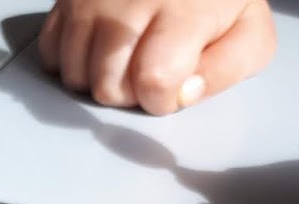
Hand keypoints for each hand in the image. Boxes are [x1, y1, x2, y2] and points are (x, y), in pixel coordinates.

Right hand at [38, 0, 276, 114]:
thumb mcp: (247, 29)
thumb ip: (225, 69)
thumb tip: (183, 94)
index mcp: (184, 8)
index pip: (154, 82)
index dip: (160, 98)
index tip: (170, 85)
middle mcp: (129, 1)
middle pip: (107, 87)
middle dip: (128, 94)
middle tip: (148, 70)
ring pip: (75, 76)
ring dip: (98, 80)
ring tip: (125, 58)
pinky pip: (51, 53)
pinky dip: (71, 60)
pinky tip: (99, 48)